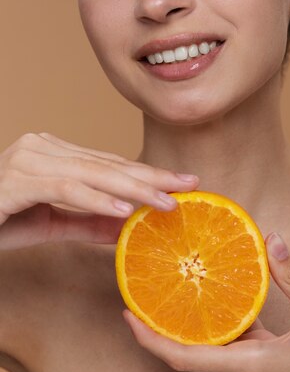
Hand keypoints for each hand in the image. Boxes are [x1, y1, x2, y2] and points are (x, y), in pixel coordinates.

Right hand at [0, 132, 197, 249]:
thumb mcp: (52, 224)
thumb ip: (89, 220)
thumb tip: (129, 224)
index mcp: (53, 152)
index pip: (109, 162)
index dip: (146, 173)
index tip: (181, 183)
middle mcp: (43, 147)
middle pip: (107, 163)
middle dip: (151, 176)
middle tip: (189, 183)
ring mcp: (29, 157)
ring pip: (93, 172)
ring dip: (133, 188)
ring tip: (167, 201)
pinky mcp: (18, 177)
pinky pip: (66, 188)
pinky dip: (97, 199)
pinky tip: (125, 208)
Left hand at [124, 232, 289, 371]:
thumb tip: (271, 238)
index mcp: (249, 365)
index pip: (185, 358)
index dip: (151, 339)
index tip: (129, 315)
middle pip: (185, 355)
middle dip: (156, 332)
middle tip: (138, 297)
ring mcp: (251, 370)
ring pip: (204, 350)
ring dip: (181, 327)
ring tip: (168, 293)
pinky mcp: (262, 364)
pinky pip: (227, 344)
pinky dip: (212, 324)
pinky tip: (215, 298)